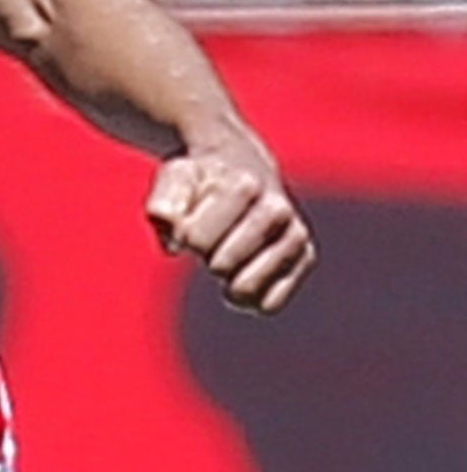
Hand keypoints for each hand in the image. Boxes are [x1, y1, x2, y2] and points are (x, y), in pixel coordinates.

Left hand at [144, 146, 315, 313]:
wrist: (243, 169)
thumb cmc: (201, 182)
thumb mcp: (177, 179)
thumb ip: (165, 202)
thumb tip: (173, 230)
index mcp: (244, 185)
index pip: (198, 239)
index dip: (183, 239)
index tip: (186, 226)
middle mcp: (278, 209)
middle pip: (223, 265)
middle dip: (206, 258)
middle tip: (209, 242)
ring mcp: (296, 234)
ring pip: (249, 287)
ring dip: (228, 282)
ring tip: (226, 258)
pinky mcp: (306, 257)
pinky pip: (270, 303)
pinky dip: (250, 300)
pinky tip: (243, 278)